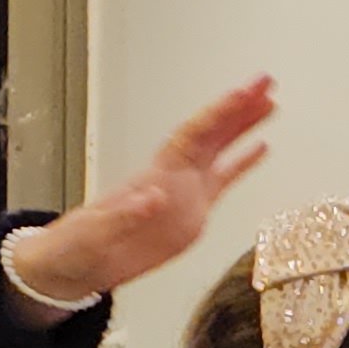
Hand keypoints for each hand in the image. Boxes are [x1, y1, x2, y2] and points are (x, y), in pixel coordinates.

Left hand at [9, 76, 278, 316]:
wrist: (77, 265)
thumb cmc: (79, 245)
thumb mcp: (96, 232)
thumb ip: (125, 215)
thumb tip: (153, 198)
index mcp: (155, 176)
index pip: (193, 135)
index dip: (220, 114)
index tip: (244, 93)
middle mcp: (174, 176)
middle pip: (211, 132)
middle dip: (239, 107)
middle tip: (266, 83)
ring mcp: (185, 192)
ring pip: (220, 149)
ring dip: (244, 126)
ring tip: (271, 103)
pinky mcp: (192, 213)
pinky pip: (223, 181)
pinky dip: (242, 163)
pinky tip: (261, 148)